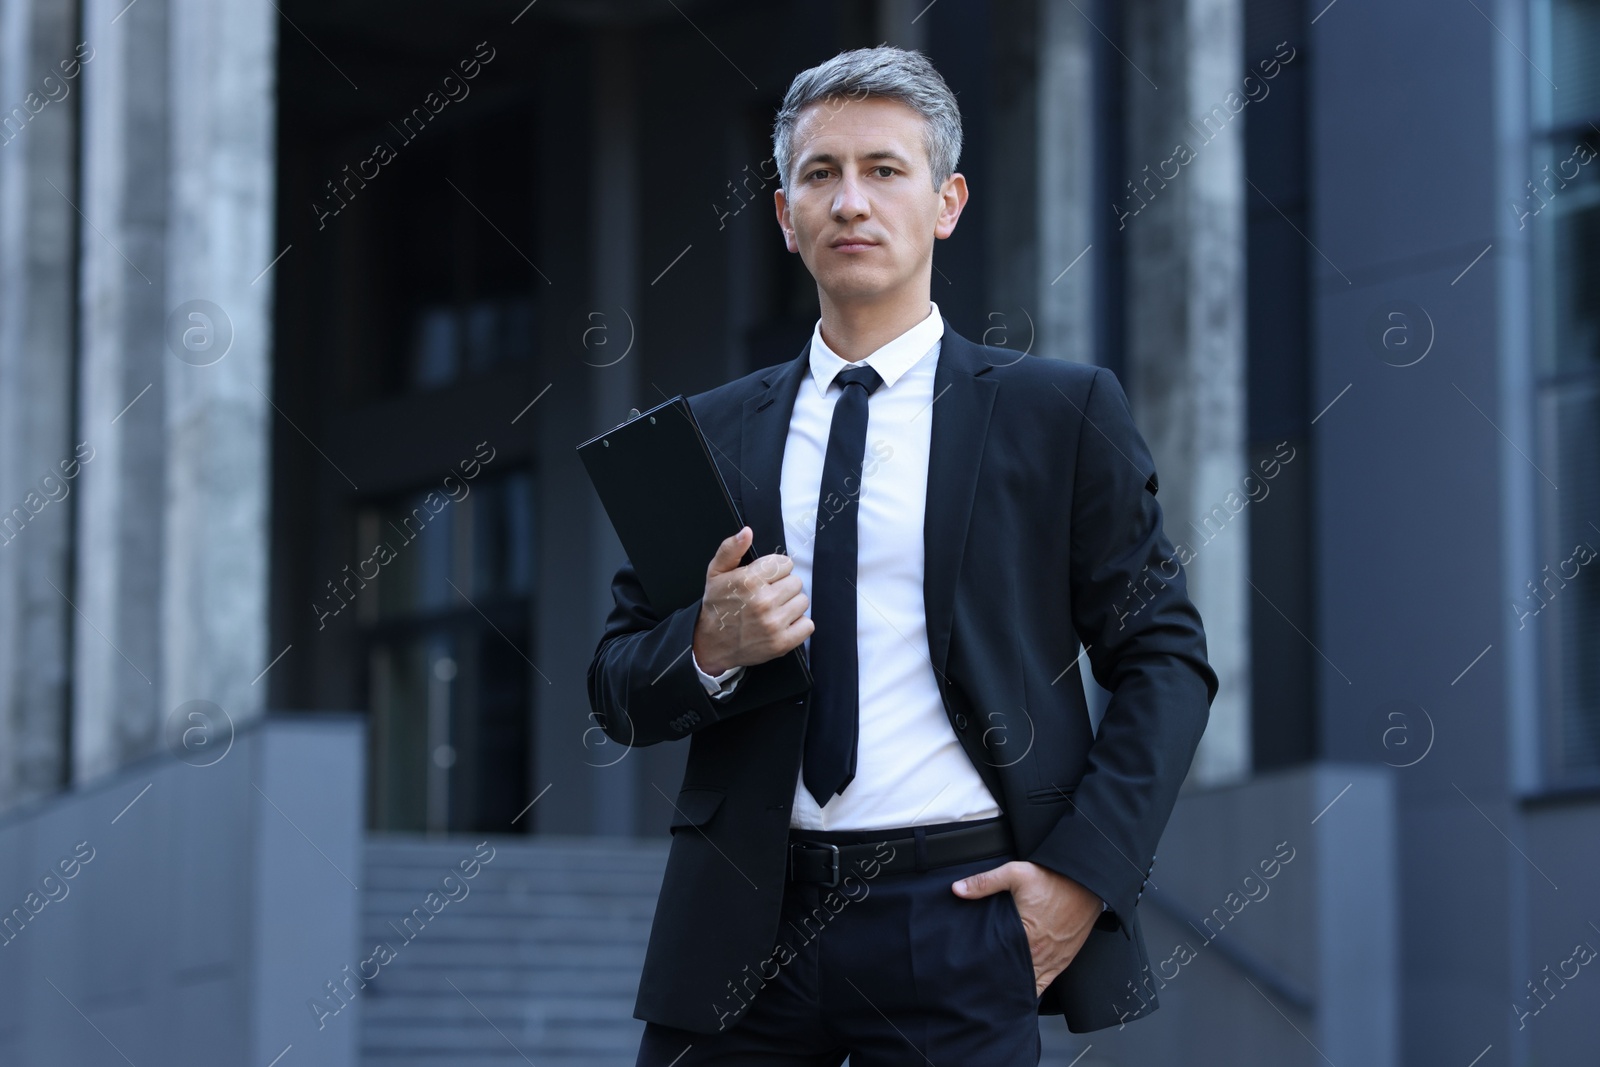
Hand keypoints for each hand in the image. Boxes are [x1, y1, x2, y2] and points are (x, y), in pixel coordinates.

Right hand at [692, 526, 813, 673]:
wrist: (711, 644)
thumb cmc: (717, 606)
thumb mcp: (715, 573)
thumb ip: (730, 549)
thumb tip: (747, 532)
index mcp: (749, 581)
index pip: (785, 563)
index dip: (775, 570)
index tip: (765, 579)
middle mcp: (763, 601)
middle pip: (796, 582)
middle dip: (783, 586)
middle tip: (768, 596)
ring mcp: (774, 624)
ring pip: (803, 601)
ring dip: (790, 605)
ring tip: (773, 610)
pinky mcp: (782, 643)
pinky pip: (808, 624)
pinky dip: (798, 625)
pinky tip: (781, 624)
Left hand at [952, 860, 1099, 996]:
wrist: (1085, 881)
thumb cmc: (1053, 878)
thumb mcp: (1015, 873)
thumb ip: (984, 882)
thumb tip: (957, 889)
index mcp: (1026, 937)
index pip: (1000, 963)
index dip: (985, 970)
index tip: (973, 972)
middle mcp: (1041, 953)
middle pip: (1014, 977)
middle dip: (998, 980)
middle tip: (981, 984)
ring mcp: (1054, 959)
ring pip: (1030, 984)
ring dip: (1016, 986)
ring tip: (998, 989)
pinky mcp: (1064, 959)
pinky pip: (1047, 982)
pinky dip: (1035, 988)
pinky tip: (1022, 990)